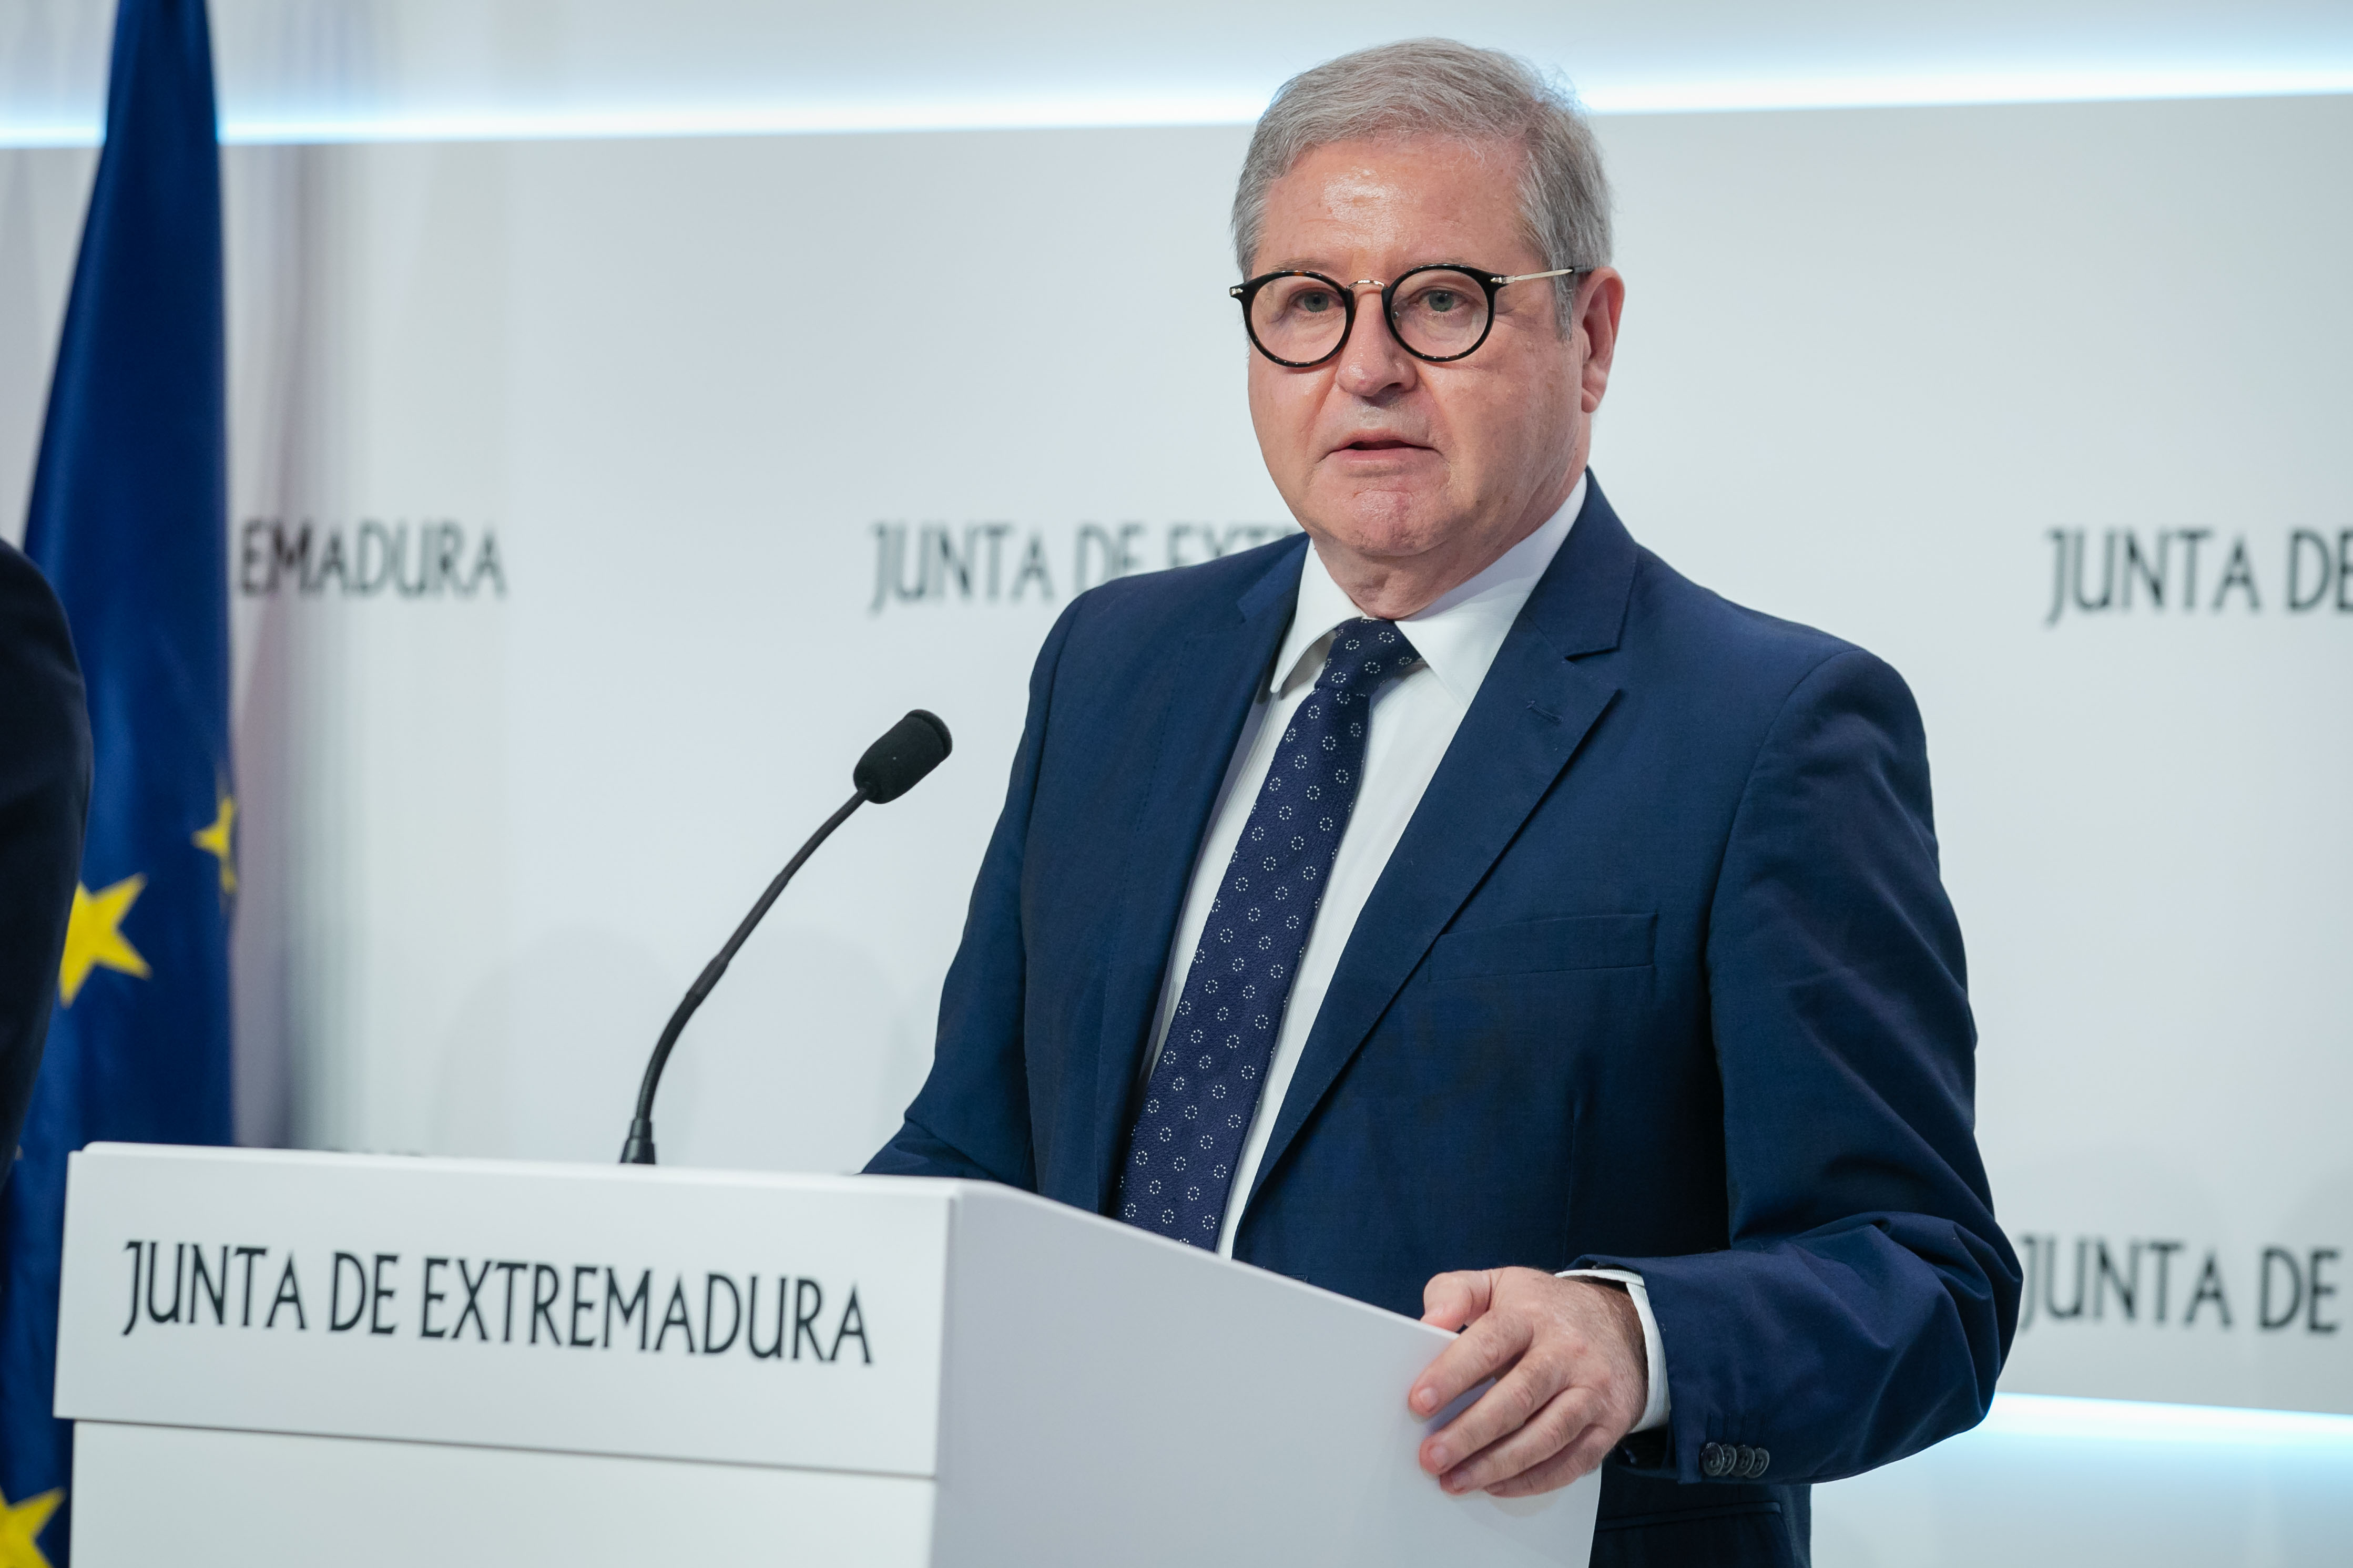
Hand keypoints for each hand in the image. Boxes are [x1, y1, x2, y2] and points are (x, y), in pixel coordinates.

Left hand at [1409, 1268, 1647, 1496]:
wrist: (1623, 1326)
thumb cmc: (1544, 1311)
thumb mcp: (1499, 1284)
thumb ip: (1455, 1294)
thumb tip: (1427, 1323)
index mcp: (1532, 1315)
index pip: (1490, 1343)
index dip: (1452, 1373)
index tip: (1419, 1402)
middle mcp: (1567, 1352)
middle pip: (1519, 1397)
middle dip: (1470, 1432)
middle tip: (1432, 1457)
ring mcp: (1592, 1391)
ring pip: (1546, 1436)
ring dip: (1497, 1465)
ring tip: (1455, 1480)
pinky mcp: (1609, 1425)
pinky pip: (1571, 1463)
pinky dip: (1531, 1481)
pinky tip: (1495, 1485)